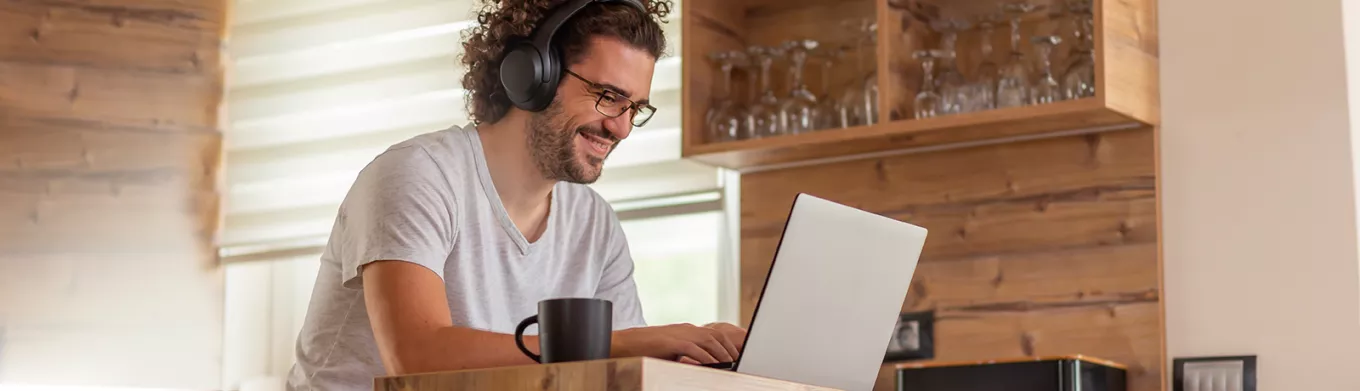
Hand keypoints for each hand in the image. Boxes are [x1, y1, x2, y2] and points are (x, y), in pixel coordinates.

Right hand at [611, 323, 742, 363]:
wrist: (625, 343)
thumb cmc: (647, 349)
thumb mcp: (672, 351)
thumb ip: (688, 354)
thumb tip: (703, 364)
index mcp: (688, 330)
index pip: (715, 334)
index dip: (728, 343)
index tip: (737, 354)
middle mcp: (687, 329)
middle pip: (717, 335)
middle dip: (730, 348)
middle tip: (740, 360)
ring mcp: (680, 334)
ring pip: (709, 341)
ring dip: (722, 353)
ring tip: (731, 363)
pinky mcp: (672, 342)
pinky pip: (694, 349)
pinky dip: (706, 357)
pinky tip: (713, 365)